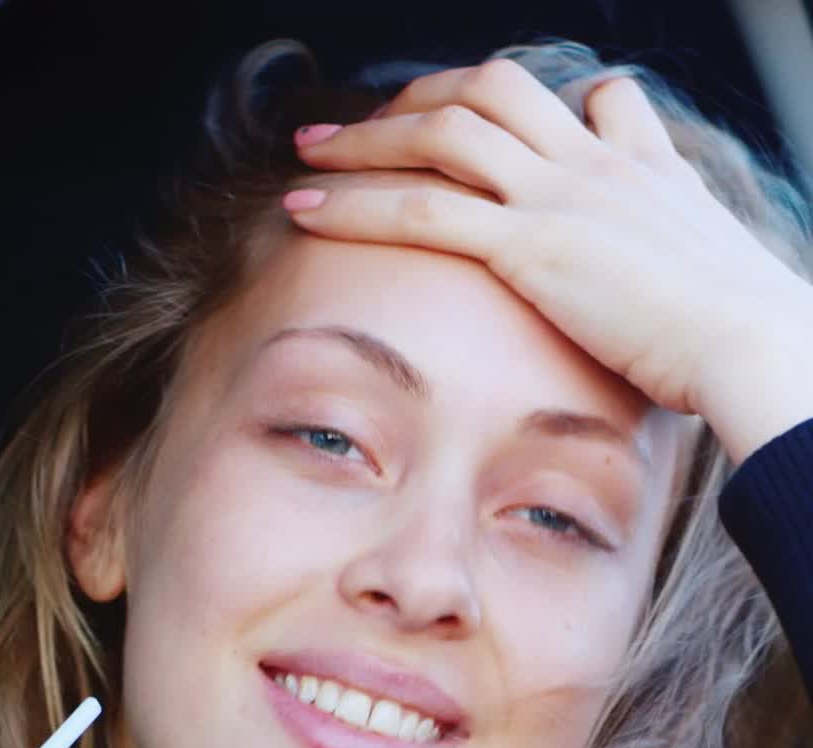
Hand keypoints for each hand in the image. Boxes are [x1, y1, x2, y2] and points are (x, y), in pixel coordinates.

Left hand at [285, 58, 812, 461]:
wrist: (757, 342)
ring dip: (366, 140)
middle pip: (484, 91)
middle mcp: (589, 159)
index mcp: (628, 157)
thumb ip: (661, 197)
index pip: (546, 96)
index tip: (430, 120)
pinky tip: (305, 209)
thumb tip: (651, 175)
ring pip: (445, 134)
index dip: (475, 99)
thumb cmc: (731, 316)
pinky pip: (424, 209)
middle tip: (350, 128)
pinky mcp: (534, 245)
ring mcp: (561, 194)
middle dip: (409, 101)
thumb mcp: (697, 239)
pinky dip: (355, 204)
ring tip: (307, 155)